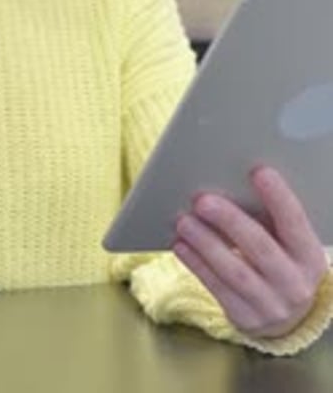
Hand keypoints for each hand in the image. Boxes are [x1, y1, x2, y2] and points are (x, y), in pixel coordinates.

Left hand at [173, 166, 327, 338]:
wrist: (285, 317)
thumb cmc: (280, 261)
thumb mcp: (286, 244)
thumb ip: (268, 219)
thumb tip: (230, 182)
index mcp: (309, 256)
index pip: (295, 222)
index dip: (278, 197)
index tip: (258, 171)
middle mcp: (295, 283)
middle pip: (260, 247)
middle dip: (229, 220)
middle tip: (202, 199)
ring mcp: (271, 306)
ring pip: (234, 270)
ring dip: (205, 242)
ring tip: (184, 220)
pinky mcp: (245, 319)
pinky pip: (217, 288)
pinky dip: (197, 264)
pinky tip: (181, 245)